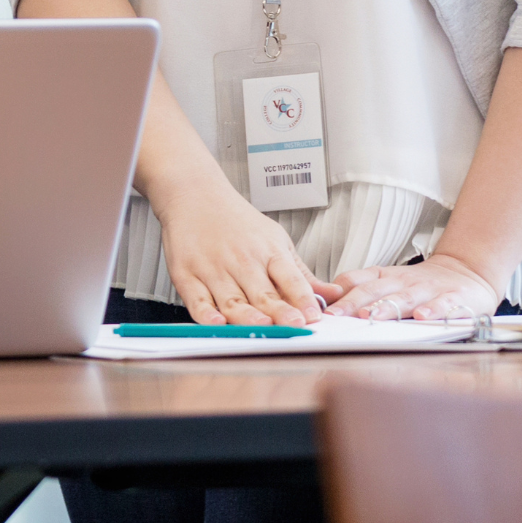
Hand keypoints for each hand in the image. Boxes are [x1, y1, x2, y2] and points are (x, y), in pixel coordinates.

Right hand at [150, 164, 341, 324]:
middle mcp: (242, 260)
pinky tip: (216, 322)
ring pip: (232, 301)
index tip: (315, 314)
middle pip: (263, 293)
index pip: (290, 277)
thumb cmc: (238, 222)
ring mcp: (213, 269)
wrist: (195, 195)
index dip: (303, 297)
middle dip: (280, 311)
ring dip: (248, 316)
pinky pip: (197, 300)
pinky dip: (205, 313)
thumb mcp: (275, 240)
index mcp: (268, 251)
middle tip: (295, 326)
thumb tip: (335, 294)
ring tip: (263, 327)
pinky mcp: (187, 276)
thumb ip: (301, 274)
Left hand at [327, 251, 499, 320]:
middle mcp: (402, 282)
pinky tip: (423, 317)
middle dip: (353, 303)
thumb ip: (361, 290)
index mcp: (384, 277)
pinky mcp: (454, 297)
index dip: (338, 294)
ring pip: (405, 298)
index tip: (322, 309)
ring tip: (374, 316)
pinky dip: (433, 310)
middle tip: (337, 316)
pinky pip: (443, 304)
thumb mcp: (388, 282)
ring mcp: (428, 289)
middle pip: (375, 290)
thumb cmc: (419, 284)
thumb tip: (327, 305)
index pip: (356, 281)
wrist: (465, 272)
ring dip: (388, 307)